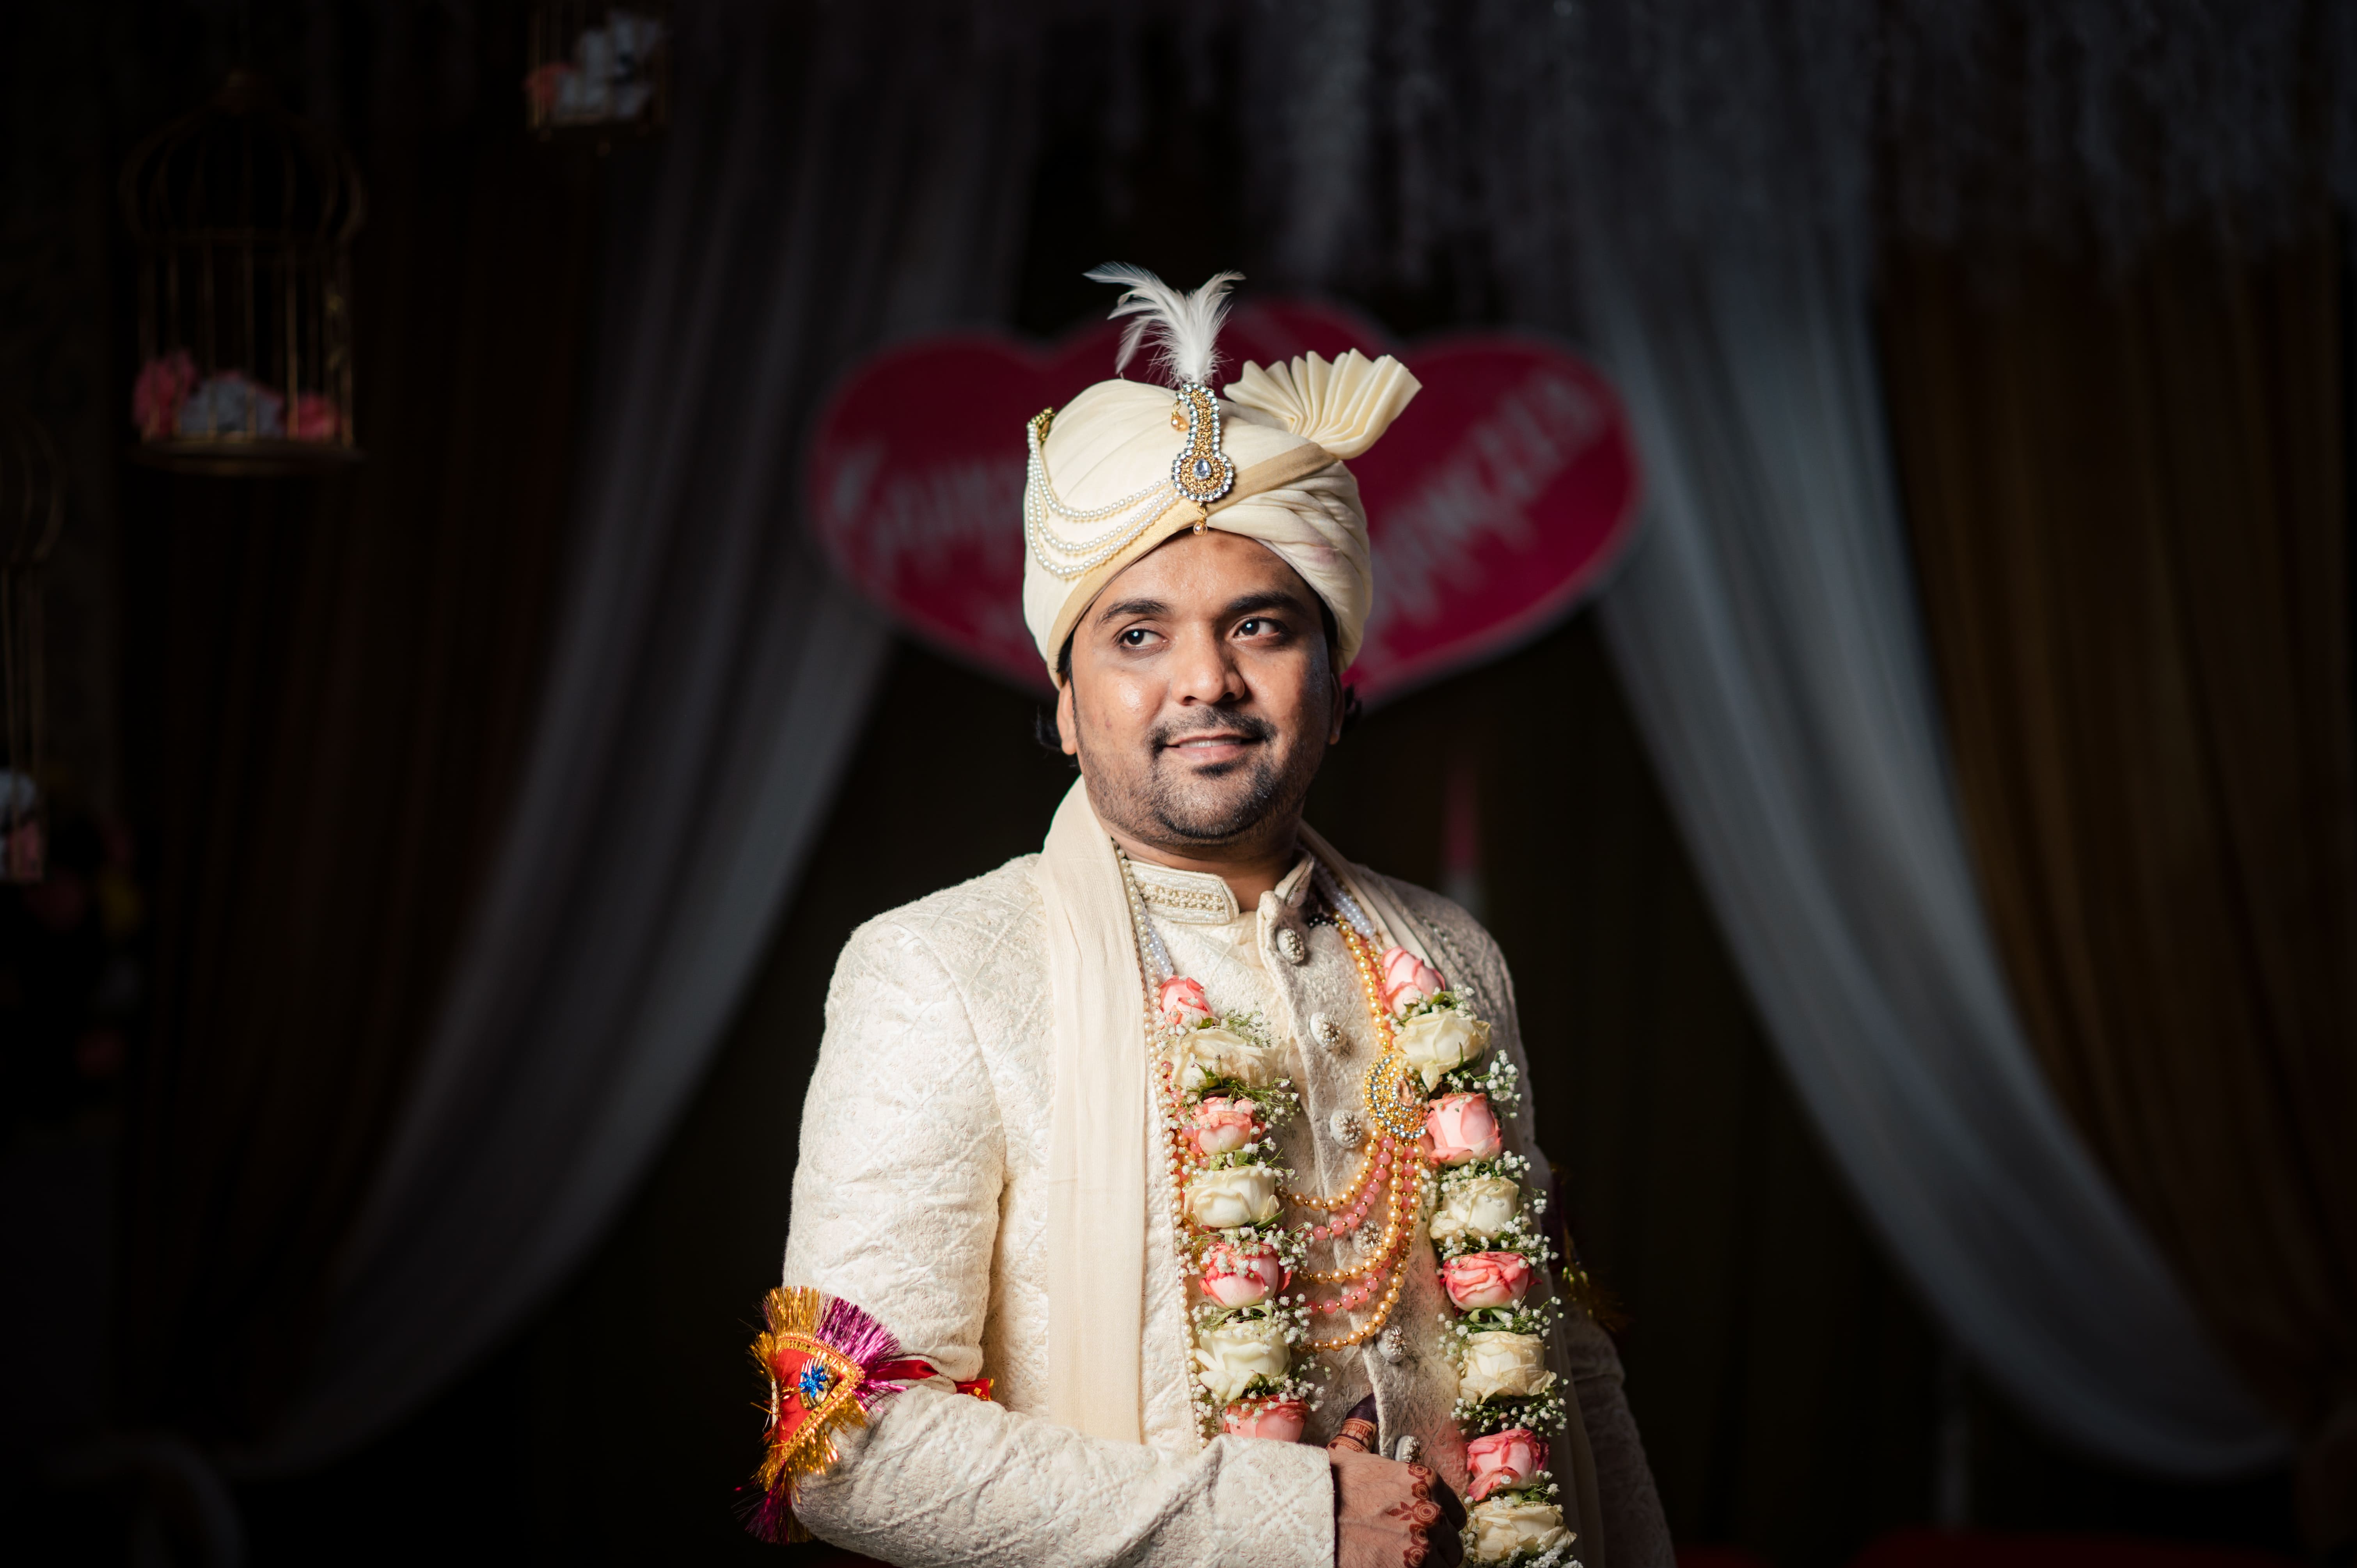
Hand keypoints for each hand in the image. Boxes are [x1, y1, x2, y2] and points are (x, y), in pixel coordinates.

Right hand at [1328, 1398, 1464, 1567]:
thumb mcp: (1359, 1460)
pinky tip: (1390, 1566)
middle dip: (1434, 1547)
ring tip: (1399, 1559)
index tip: (1426, 1531)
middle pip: (1450, 1541)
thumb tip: (1379, 1449)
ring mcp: (1423, 1543)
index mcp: (1424, 1481)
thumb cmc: (1327, 1485)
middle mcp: (1430, 1510)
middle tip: (1407, 1549)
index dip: (1440, 1524)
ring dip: (1426, 1564)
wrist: (1307, 1514)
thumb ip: (1385, 1467)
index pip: (1455, 1513)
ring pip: (1443, 1564)